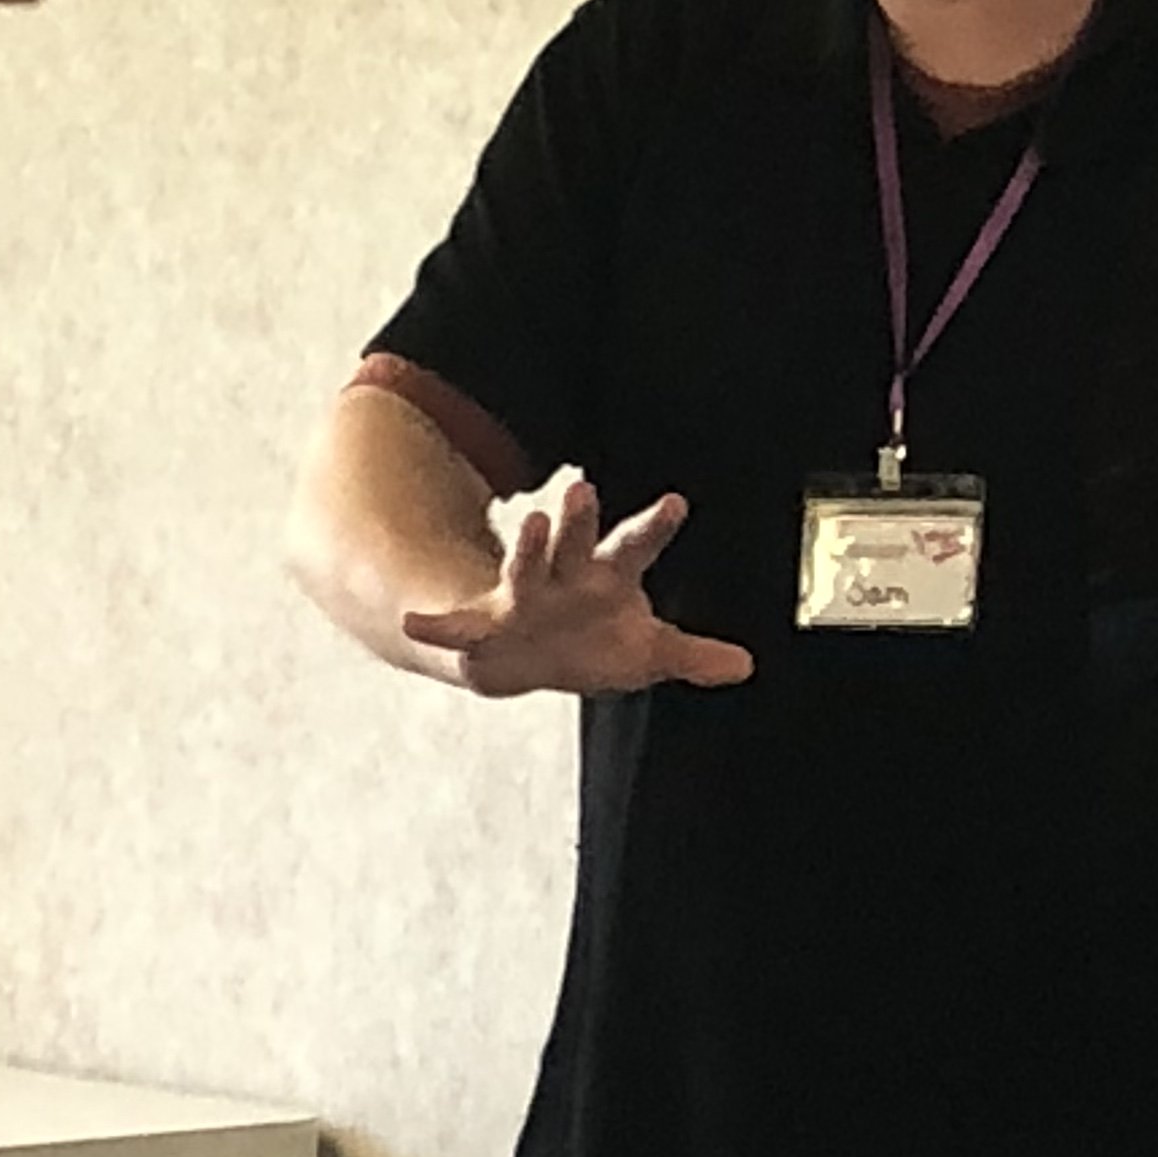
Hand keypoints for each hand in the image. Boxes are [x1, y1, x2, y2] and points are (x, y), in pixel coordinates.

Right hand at [402, 468, 754, 696]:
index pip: (635, 545)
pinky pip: (457, 626)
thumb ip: (691, 655)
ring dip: (526, 545)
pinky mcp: (485, 624)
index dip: (655, 526)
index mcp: (606, 576)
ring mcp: (523, 594)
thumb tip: (744, 666)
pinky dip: (435, 625)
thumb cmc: (592, 640)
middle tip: (584, 489)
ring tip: (528, 521)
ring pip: (525, 566)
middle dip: (579, 519)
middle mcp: (564, 574)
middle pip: (576, 541)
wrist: (527, 655)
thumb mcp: (645, 651)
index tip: (677, 502)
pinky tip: (413, 623)